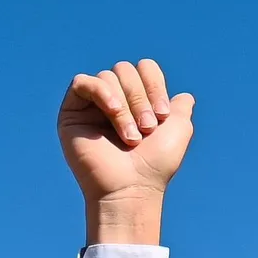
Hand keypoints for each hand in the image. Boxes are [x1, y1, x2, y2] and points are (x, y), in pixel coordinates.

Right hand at [58, 59, 194, 241]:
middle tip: (147, 129)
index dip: (154, 84)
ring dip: (124, 106)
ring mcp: (91, 106)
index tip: (162, 115)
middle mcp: (113, 101)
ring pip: (108, 77)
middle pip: (125, 69)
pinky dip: (101, 92)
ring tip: (131, 137)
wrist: (131, 189)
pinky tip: (112, 111)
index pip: (144, 67)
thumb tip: (185, 96)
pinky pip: (82, 82)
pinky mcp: (72, 113)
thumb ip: (181, 108)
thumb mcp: (178, 130)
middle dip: (139, 97)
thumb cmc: (154, 166)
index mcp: (136, 101)